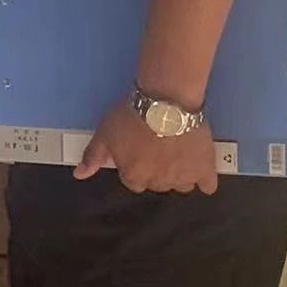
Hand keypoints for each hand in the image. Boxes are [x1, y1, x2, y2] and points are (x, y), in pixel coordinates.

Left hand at [74, 99, 218, 194]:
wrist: (165, 101)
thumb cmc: (131, 116)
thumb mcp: (105, 133)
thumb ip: (92, 156)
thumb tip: (79, 176)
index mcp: (134, 176)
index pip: (133, 181)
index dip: (135, 166)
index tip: (139, 152)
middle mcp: (158, 182)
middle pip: (157, 184)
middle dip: (156, 170)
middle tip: (158, 150)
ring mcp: (183, 178)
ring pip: (181, 185)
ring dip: (179, 174)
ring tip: (177, 155)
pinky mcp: (205, 169)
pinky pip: (208, 185)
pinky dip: (205, 180)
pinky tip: (201, 171)